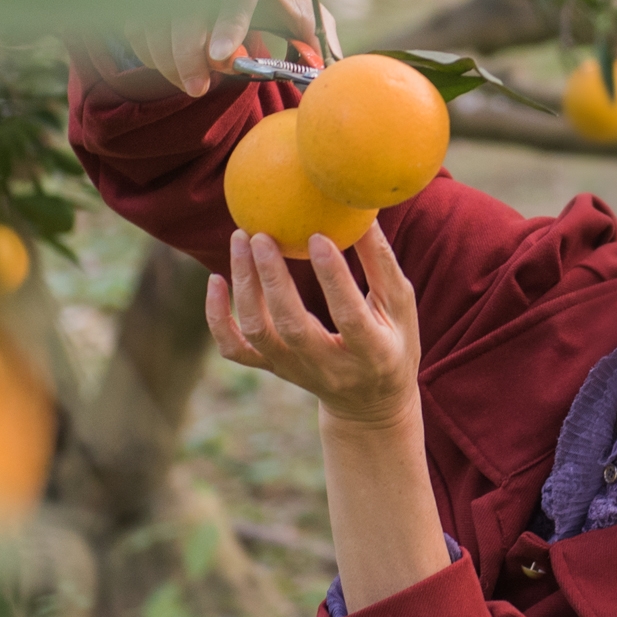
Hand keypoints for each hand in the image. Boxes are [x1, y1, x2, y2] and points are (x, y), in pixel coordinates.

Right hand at [131, 0, 335, 95]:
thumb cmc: (282, 11)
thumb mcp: (308, 22)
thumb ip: (320, 44)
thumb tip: (328, 69)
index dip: (229, 22)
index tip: (221, 58)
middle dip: (190, 48)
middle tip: (197, 86)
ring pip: (160, 6)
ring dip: (168, 52)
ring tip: (189, 84)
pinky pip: (140, 13)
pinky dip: (149, 47)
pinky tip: (169, 69)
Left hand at [207, 224, 420, 432]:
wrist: (368, 402)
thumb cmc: (393, 342)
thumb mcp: (401, 307)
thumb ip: (382, 264)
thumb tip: (362, 213)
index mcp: (371, 352)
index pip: (349, 315)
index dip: (332, 278)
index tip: (317, 236)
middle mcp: (328, 367)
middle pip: (291, 325)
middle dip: (272, 278)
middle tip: (260, 234)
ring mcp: (295, 370)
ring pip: (258, 333)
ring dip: (244, 287)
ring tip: (241, 239)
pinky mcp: (272, 368)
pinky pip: (235, 348)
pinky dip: (218, 318)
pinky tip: (216, 280)